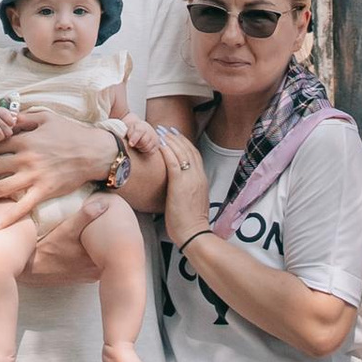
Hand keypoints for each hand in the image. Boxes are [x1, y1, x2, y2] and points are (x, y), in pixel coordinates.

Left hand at [0, 109, 118, 225]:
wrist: (94, 153)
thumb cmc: (71, 133)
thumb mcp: (47, 118)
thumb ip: (24, 118)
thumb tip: (7, 117)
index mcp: (25, 140)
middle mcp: (26, 159)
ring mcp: (34, 177)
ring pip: (1, 188)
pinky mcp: (44, 192)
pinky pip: (22, 207)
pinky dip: (7, 218)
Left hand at [157, 126, 210, 245]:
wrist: (193, 233)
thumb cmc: (189, 222)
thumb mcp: (192, 201)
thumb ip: (187, 190)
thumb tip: (178, 187)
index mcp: (202, 180)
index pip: (194, 155)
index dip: (184, 143)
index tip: (174, 135)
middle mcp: (198, 176)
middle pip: (188, 149)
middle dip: (176, 137)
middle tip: (165, 128)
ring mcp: (190, 179)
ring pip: (181, 153)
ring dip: (170, 140)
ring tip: (160, 132)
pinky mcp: (180, 184)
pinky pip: (173, 162)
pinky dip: (167, 151)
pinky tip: (159, 145)